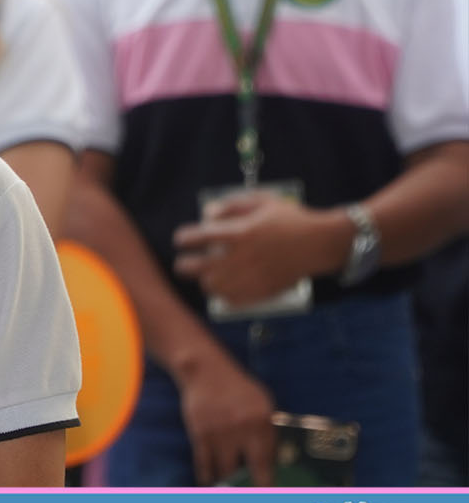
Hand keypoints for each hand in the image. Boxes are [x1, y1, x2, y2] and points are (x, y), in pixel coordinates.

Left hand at [172, 192, 346, 305]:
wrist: (322, 243)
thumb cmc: (292, 220)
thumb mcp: (262, 201)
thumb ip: (232, 205)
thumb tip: (209, 213)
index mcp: (239, 233)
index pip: (196, 238)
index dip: (183, 239)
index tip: (181, 241)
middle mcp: (242, 256)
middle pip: (196, 268)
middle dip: (184, 265)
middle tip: (184, 263)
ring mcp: (251, 276)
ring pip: (211, 287)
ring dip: (205, 281)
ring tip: (206, 276)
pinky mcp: (262, 291)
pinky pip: (232, 301)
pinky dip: (223, 296)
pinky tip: (225, 288)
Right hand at [174, 349, 276, 485]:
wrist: (205, 371)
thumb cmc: (238, 388)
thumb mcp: (262, 404)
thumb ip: (268, 431)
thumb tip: (274, 462)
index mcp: (261, 422)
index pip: (267, 463)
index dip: (268, 486)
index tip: (271, 500)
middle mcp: (240, 430)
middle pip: (244, 473)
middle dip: (247, 491)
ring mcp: (218, 433)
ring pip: (223, 472)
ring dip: (227, 486)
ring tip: (231, 495)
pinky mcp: (199, 433)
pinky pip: (203, 463)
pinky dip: (207, 476)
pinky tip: (210, 484)